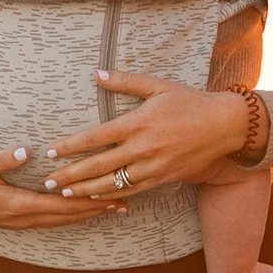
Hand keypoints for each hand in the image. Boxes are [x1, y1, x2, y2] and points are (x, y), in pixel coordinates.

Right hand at [0, 145, 126, 229]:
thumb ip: (2, 159)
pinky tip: (81, 213)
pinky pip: (51, 222)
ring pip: (61, 222)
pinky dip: (70, 218)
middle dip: (96, 209)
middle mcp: (23, 217)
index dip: (87, 202)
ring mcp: (20, 222)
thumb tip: (27, 151)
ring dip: (87, 215)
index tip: (110, 196)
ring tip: (111, 208)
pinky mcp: (17, 221)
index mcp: (17, 204)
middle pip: (67, 217)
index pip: (61, 205)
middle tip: (124, 203)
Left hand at [42, 69, 261, 199]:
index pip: (96, 137)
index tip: (51, 152)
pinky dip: (111, 196)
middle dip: (70, 176)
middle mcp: (143, 148)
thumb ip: (126, 81)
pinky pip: (132, 191)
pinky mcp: (163, 178)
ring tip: (64, 195)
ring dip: (86, 191)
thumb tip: (97, 73)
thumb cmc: (189, 101)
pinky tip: (96, 199)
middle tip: (48, 182)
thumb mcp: (158, 86)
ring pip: (113, 184)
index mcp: (138, 122)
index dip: (71, 146)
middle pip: (99, 166)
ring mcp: (153, 166)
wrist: (224, 126)